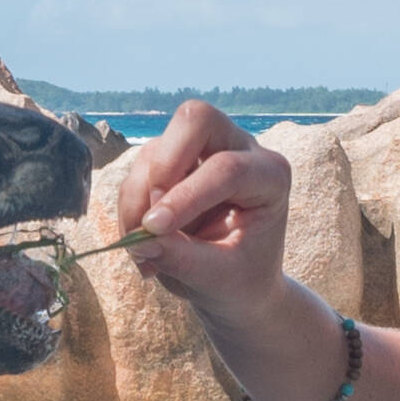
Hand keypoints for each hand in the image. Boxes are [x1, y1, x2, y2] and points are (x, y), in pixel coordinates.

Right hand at [109, 99, 293, 312]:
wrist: (236, 282)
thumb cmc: (241, 278)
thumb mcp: (219, 278)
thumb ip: (184, 258)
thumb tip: (141, 241)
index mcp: (269, 175)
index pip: (227, 168)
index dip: (186, 196)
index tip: (154, 230)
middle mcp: (238, 149)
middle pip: (196, 118)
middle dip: (163, 165)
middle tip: (151, 219)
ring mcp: (201, 151)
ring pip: (155, 150)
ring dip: (138, 200)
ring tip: (144, 252)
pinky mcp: (172, 161)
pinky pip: (137, 172)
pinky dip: (130, 209)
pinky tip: (142, 245)